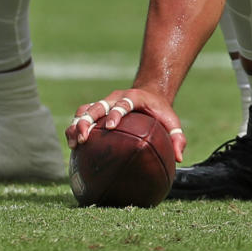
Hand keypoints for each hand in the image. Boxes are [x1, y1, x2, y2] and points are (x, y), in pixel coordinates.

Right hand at [66, 89, 184, 161]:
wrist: (149, 92)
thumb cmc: (160, 111)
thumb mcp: (172, 121)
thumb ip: (177, 137)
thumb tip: (179, 158)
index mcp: (133, 97)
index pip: (123, 104)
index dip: (116, 113)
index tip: (111, 126)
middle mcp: (115, 97)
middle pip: (97, 106)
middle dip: (88, 120)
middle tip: (83, 137)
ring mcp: (104, 102)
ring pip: (85, 110)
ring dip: (77, 124)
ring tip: (74, 144)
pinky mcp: (97, 108)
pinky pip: (82, 115)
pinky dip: (74, 127)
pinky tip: (72, 146)